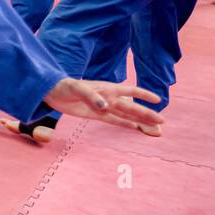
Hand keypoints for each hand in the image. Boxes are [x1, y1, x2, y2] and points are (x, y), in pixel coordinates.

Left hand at [42, 77, 162, 130]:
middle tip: (162, 123)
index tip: (158, 101)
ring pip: (126, 115)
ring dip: (139, 121)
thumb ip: (91, 96)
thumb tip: (105, 105)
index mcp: (107, 89)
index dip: (144, 95)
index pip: (130, 91)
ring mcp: (103, 106)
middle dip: (147, 114)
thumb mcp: (76, 89)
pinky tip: (135, 128)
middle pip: (132, 107)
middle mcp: (109, 97)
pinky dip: (124, 124)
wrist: (51, 92)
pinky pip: (114, 120)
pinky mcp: (95, 114)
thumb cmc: (64, 86)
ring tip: (154, 128)